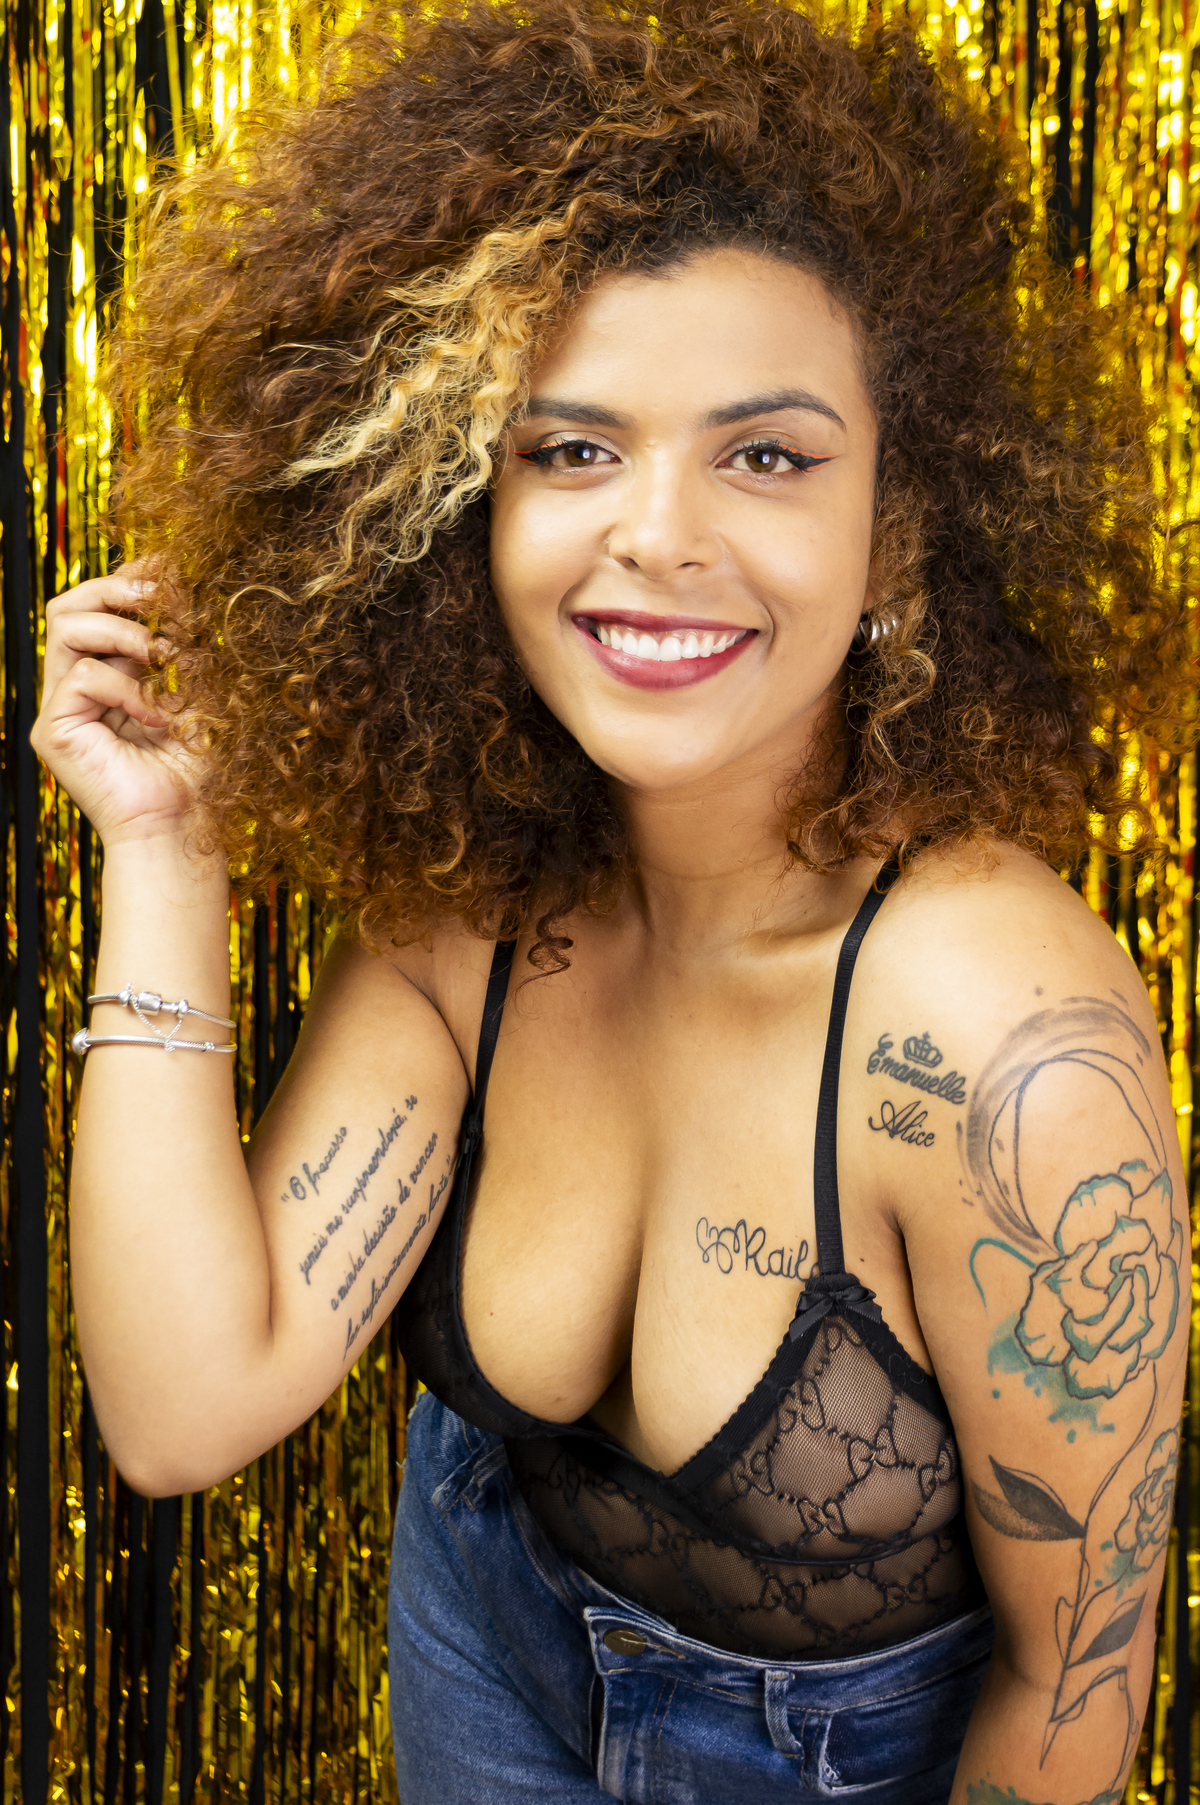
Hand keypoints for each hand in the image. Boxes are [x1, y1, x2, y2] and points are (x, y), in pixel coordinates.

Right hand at [31, 562, 201, 847]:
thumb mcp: (200, 694)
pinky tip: (159, 716)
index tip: (171, 570)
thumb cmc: (199, 771)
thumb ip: (185, 649)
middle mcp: (77, 686)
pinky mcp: (55, 730)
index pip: (100, 607)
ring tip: (166, 656)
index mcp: (109, 674)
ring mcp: (61, 708)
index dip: (129, 579)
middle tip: (161, 597)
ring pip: (65, 626)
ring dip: (124, 631)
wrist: (183, 830)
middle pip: (68, 604)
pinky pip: (83, 675)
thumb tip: (186, 588)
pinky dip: (128, 687)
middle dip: (115, 588)